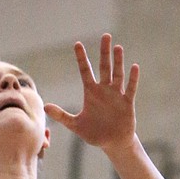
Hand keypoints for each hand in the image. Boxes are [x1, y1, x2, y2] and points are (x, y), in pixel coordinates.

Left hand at [44, 35, 138, 161]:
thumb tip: (45, 107)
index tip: (77, 44)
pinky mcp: (127, 103)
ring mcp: (116, 95)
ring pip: (117, 74)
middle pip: (104, 67)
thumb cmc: (94, 133)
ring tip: (118, 47)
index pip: (85, 71)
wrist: (113, 143)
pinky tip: (134, 66)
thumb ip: (61, 115)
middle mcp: (104, 90)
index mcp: (91, 92)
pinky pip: (130, 89)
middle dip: (104, 52)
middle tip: (106, 36)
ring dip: (118, 62)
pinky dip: (133, 79)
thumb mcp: (75, 125)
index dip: (81, 58)